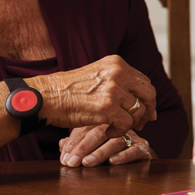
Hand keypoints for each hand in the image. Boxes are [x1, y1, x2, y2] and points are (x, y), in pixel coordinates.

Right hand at [33, 55, 156, 137]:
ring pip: (138, 111)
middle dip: (148, 111)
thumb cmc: (67, 90)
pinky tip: (108, 131)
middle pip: (148, 94)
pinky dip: (120, 132)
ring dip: (131, 123)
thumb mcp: (96, 76)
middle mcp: (118, 72)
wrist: (46, 96)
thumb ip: (116, 81)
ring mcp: (113, 89)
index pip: (144, 81)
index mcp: (117, 63)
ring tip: (117, 128)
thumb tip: (137, 98)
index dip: (148, 98)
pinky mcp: (107, 107)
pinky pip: (126, 124)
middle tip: (142, 124)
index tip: (147, 111)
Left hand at [59, 125, 154, 166]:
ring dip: (100, 153)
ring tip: (88, 163)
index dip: (74, 143)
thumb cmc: (110, 147)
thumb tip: (62, 144)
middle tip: (73, 162)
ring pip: (116, 141)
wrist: (137, 152)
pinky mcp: (143, 147)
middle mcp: (117, 125)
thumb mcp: (91, 145)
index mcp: (103, 121)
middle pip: (100, 132)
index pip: (86, 128)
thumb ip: (77, 143)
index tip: (65, 157)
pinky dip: (124, 156)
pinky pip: (135, 149)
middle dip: (84, 149)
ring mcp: (132, 135)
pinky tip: (113, 161)